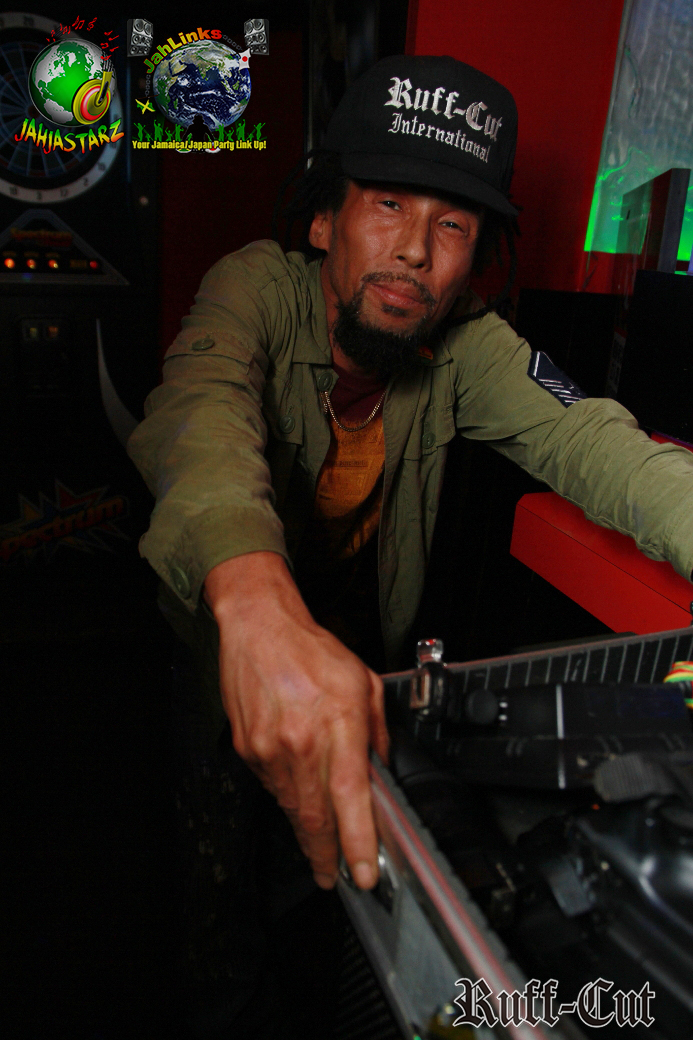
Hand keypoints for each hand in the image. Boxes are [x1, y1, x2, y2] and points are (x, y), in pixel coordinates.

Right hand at [204, 551, 388, 889]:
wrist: (257, 626)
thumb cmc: (311, 649)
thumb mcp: (362, 682)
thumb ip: (376, 730)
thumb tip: (380, 769)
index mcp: (336, 723)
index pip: (350, 796)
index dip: (357, 840)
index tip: (365, 872)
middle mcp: (300, 742)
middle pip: (315, 816)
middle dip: (328, 854)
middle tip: (338, 878)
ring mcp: (269, 749)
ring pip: (292, 806)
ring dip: (309, 831)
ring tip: (322, 849)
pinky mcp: (247, 749)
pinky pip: (272, 786)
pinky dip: (288, 797)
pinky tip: (298, 797)